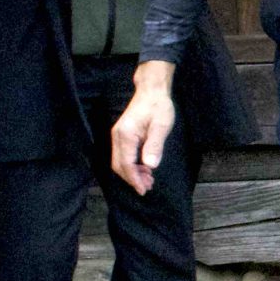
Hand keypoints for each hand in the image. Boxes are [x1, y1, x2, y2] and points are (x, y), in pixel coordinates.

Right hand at [110, 66, 177, 194]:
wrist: (151, 91)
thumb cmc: (159, 106)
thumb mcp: (162, 125)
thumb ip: (155, 145)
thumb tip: (150, 165)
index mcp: (125, 135)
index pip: (125, 163)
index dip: (133, 178)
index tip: (143, 189)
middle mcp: (117, 137)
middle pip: (119, 165)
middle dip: (132, 179)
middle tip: (148, 187)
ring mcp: (118, 136)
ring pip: (119, 161)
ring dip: (132, 173)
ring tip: (149, 180)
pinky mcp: (122, 136)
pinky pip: (122, 155)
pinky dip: (132, 165)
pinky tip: (144, 169)